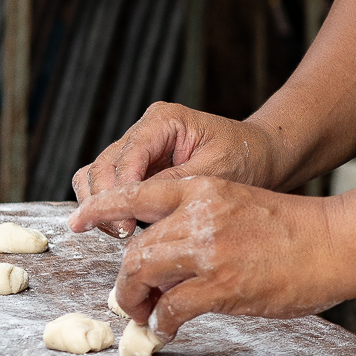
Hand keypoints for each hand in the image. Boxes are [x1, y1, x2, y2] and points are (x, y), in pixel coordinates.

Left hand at [69, 173, 342, 335]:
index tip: (77, 222)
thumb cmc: (291, 229)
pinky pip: (171, 309)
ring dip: (136, 303)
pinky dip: (162, 324)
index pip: (135, 193)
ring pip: (143, 275)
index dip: (100, 207)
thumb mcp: (237, 203)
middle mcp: (199, 214)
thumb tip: (163, 255)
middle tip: (130, 300)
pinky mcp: (222, 286)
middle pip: (134, 247)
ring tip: (145, 317)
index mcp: (201, 189)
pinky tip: (170, 330)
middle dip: (124, 280)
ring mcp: (209, 250)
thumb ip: (198, 220)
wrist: (334, 242)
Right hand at [70, 102, 275, 238]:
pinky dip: (108, 207)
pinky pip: (108, 186)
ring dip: (101, 206)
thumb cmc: (244, 158)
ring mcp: (138, 149)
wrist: (260, 157)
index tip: (126, 226)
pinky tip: (125, 228)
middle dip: (104, 202)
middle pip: (102, 165)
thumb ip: (174, 185)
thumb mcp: (214, 172)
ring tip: (122, 234)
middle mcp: (145, 130)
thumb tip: (135, 207)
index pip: (126, 157)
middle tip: (122, 235)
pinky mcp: (138, 169)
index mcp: (163, 120)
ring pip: (96, 175)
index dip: (119, 193)